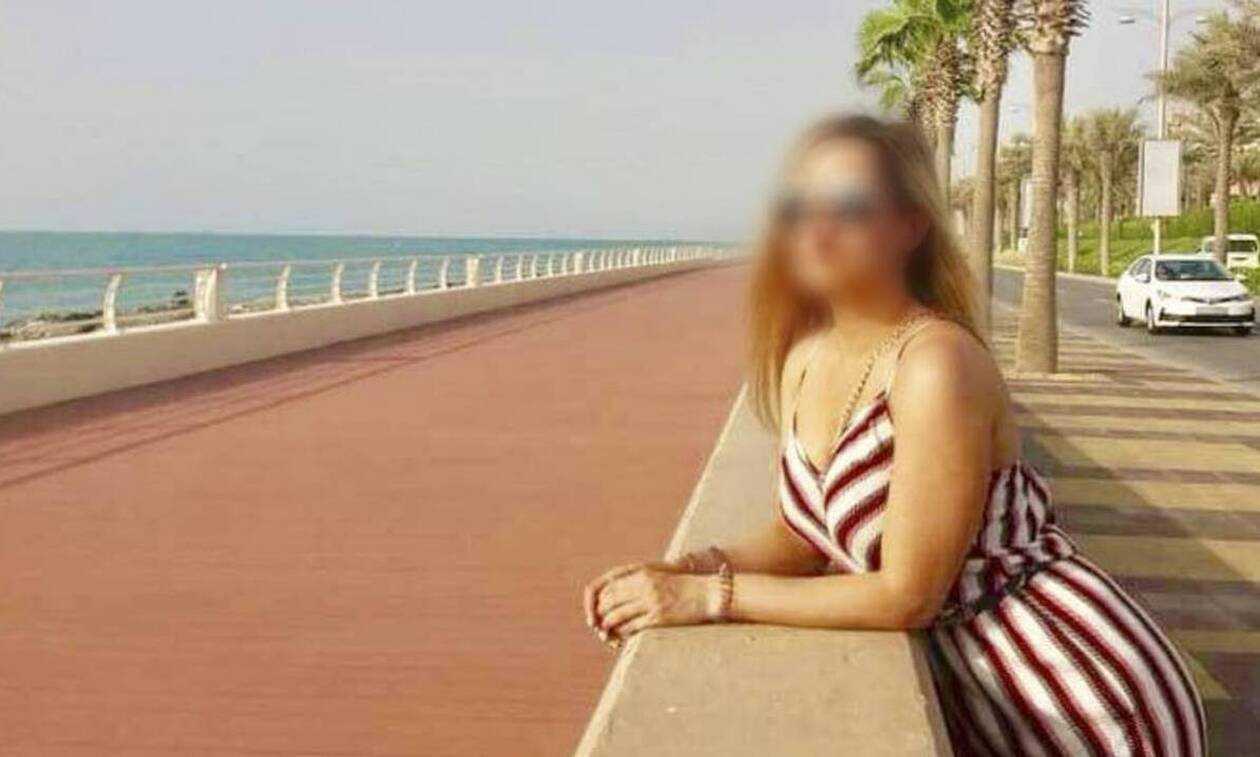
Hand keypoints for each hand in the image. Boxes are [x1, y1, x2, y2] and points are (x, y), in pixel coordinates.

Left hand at [589, 565, 720, 641]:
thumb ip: (637, 584)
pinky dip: (622, 634)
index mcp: (641, 573)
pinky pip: (631, 627)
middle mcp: (644, 585)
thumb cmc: (682, 588)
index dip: (596, 601)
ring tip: (607, 634)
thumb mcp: (657, 579)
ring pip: (616, 616)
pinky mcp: (659, 617)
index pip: (608, 586)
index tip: (595, 612)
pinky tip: (622, 638)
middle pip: (609, 601)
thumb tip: (615, 596)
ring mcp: (651, 601)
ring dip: (608, 627)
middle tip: (598, 626)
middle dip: (599, 615)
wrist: (708, 594)